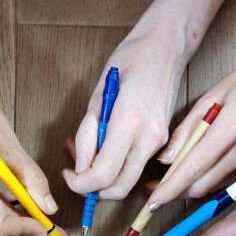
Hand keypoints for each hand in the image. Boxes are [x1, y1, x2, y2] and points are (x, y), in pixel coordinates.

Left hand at [62, 24, 187, 199]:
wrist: (167, 46)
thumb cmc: (133, 58)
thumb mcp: (98, 94)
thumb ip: (88, 134)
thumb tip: (80, 165)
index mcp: (130, 122)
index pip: (103, 174)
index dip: (80, 183)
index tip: (68, 174)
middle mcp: (149, 138)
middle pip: (118, 188)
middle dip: (92, 189)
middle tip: (75, 170)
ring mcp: (159, 142)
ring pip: (128, 181)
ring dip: (104, 177)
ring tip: (87, 151)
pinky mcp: (162, 141)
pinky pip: (136, 166)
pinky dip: (117, 165)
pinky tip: (105, 145)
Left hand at [146, 36, 235, 206]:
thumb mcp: (215, 93)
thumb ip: (188, 128)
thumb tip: (166, 159)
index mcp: (230, 128)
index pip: (192, 168)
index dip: (169, 188)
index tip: (153, 200)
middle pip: (203, 185)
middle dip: (178, 191)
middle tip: (158, 187)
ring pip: (217, 187)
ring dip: (194, 189)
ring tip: (175, 181)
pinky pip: (235, 184)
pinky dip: (216, 185)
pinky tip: (203, 180)